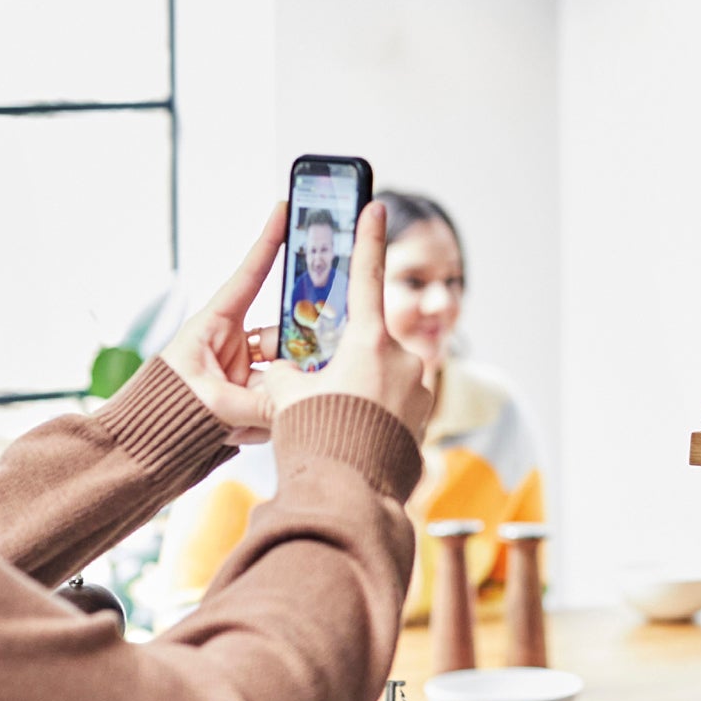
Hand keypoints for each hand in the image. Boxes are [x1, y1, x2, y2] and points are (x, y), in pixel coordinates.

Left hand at [154, 202, 287, 439]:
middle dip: (300, 343)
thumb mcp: (210, 403)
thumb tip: (294, 406)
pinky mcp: (245, 399)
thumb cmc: (162, 413)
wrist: (143, 450)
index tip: (286, 209)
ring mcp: (239, 372)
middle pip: (281, 330)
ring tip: (286, 404)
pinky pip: (275, 399)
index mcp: (213, 326)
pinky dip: (274, 414)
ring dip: (286, 388)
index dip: (268, 242)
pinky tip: (258, 427)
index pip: (249, 276)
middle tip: (323, 347)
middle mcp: (230, 344)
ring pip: (283, 368)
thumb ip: (258, 404)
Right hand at [256, 201, 437, 435]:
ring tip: (333, 424)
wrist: (352, 495)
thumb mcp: (286, 398)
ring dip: (357, 391)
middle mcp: (402, 359)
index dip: (368, 238)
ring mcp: (419, 389)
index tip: (376, 204)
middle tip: (322, 391)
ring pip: (380, 377)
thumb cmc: (318, 439)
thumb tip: (278, 368)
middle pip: (366, 343)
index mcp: (370, 343)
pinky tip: (353, 435)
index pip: (366, 277)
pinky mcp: (423, 417)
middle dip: (342, 361)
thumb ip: (283, 372)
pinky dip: (372, 413)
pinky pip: (393, 404)